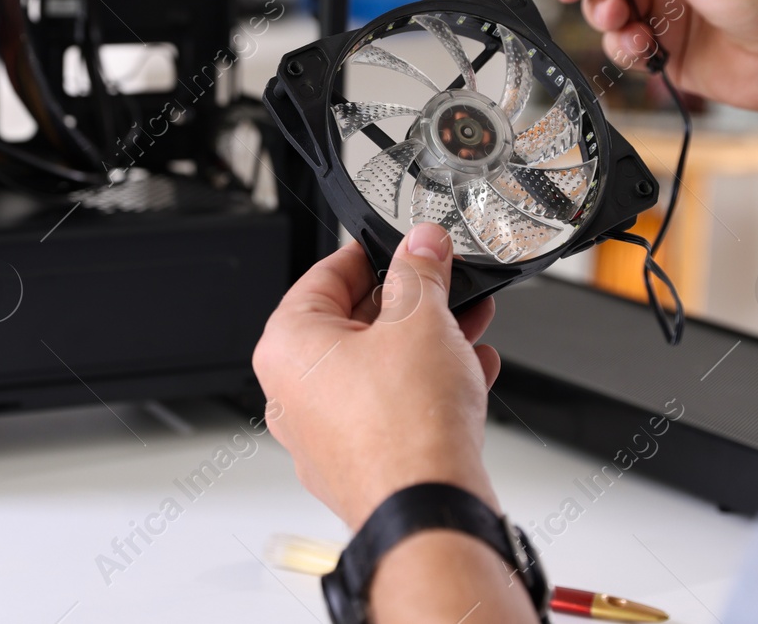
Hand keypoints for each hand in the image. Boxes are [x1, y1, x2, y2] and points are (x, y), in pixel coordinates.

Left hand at [251, 223, 500, 529]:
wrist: (429, 510)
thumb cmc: (405, 428)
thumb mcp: (420, 320)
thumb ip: (420, 273)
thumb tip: (421, 246)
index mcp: (287, 347)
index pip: (324, 276)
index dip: (372, 254)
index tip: (403, 245)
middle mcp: (293, 393)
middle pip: (352, 323)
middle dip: (409, 302)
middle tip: (443, 282)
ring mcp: (323, 434)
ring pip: (377, 367)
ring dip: (425, 341)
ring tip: (468, 323)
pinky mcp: (357, 462)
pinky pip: (389, 407)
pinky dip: (426, 385)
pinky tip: (471, 370)